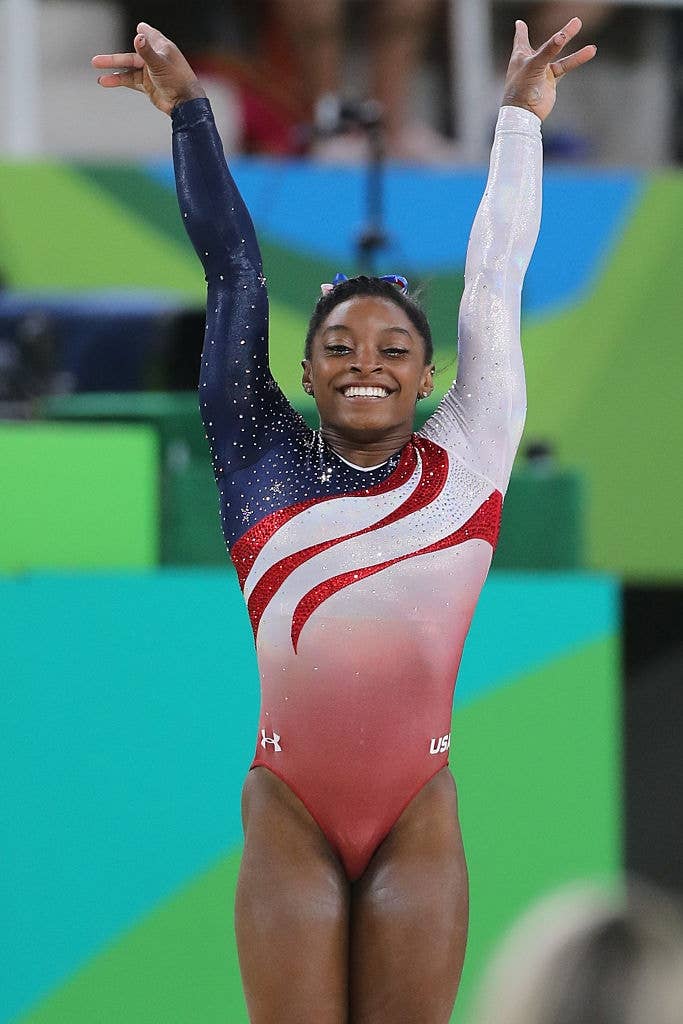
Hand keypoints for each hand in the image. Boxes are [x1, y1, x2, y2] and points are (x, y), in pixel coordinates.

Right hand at [91, 22, 205, 115]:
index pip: (150, 35)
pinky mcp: (148, 85)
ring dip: (114, 72)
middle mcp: (155, 59)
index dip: (143, 31)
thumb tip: (138, 37)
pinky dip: (119, 81)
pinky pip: (130, 81)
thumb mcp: (160, 64)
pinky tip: (107, 82)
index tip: (140, 28)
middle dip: (114, 59)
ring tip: (99, 76)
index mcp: (161, 48)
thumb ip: (147, 52)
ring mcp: (150, 73)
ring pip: (128, 70)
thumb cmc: (179, 81)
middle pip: (131, 56)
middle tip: (96, 60)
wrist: (185, 104)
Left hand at [502, 17, 596, 121]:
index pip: (521, 39)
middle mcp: (532, 62)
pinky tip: (590, 51)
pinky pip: (566, 66)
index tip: (520, 24)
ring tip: (582, 28)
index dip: (521, 31)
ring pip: (559, 53)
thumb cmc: (521, 89)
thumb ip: (548, 50)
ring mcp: (542, 72)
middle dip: (562, 33)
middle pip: (548, 43)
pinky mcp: (551, 80)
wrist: (525, 113)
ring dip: (570, 40)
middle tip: (576, 22)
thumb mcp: (534, 65)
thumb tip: (561, 36)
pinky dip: (578, 58)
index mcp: (521, 56)